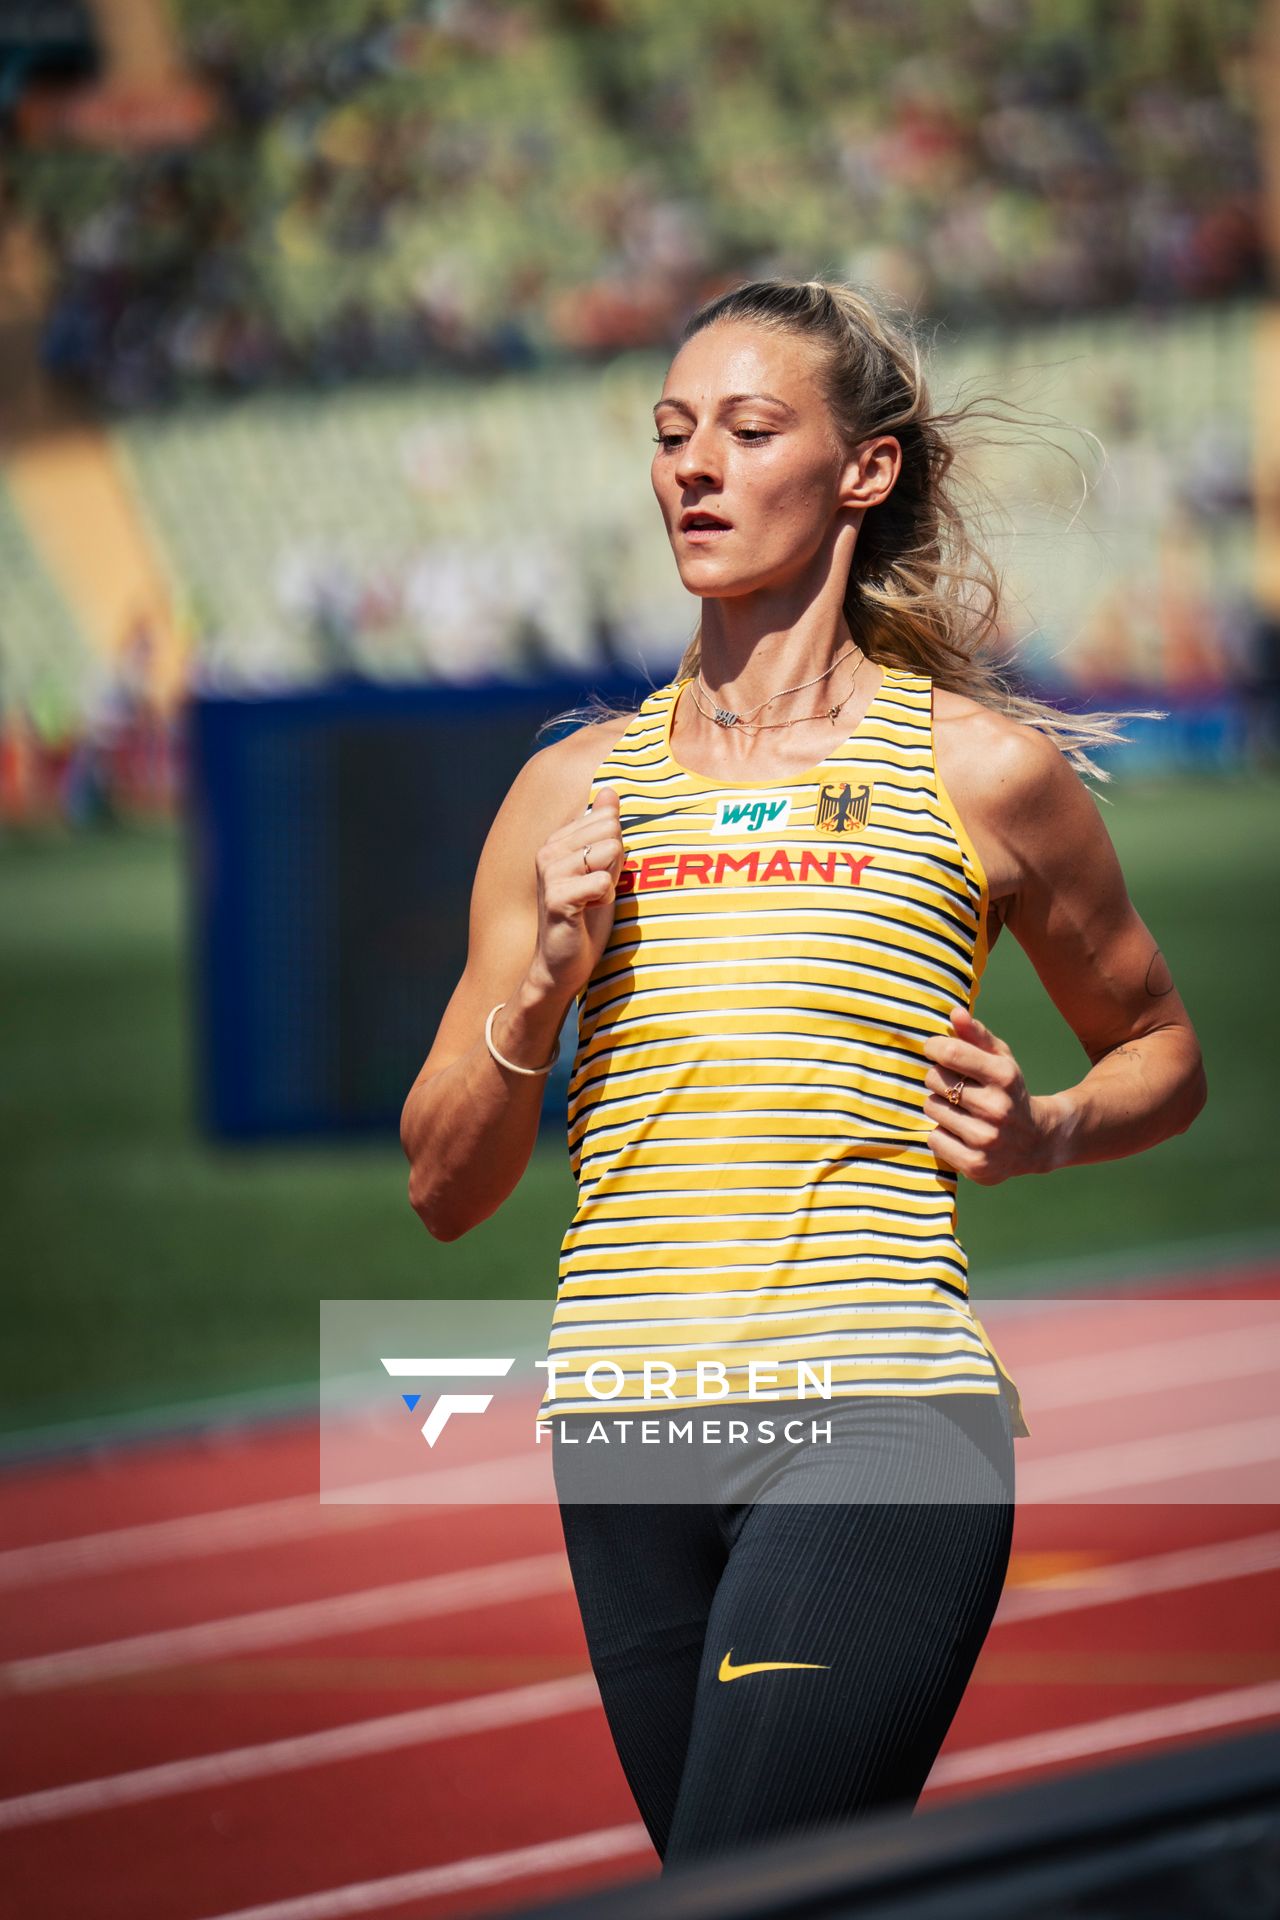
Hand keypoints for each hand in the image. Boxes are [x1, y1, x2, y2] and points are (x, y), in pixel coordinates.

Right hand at [527, 785, 624, 1001]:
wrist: (562, 963)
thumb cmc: (585, 915)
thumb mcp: (601, 866)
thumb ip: (604, 827)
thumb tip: (609, 790)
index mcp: (558, 840)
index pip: (609, 820)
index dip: (616, 851)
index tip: (599, 875)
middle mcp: (549, 851)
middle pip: (612, 832)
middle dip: (616, 864)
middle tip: (596, 890)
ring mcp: (551, 873)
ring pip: (609, 852)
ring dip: (610, 881)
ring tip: (591, 900)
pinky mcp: (558, 898)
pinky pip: (602, 881)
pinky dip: (605, 899)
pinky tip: (587, 911)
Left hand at [921, 1006, 1053, 1183]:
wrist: (1037, 1141)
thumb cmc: (1008, 1091)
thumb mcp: (1000, 1059)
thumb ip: (976, 1034)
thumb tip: (954, 1013)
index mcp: (1005, 1076)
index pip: (951, 1052)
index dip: (934, 1047)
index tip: (933, 1050)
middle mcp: (998, 1108)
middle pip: (935, 1080)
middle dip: (937, 1079)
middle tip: (953, 1086)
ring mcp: (987, 1139)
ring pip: (931, 1108)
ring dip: (938, 1106)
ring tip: (959, 1110)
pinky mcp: (976, 1164)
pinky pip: (934, 1138)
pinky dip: (941, 1134)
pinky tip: (960, 1132)